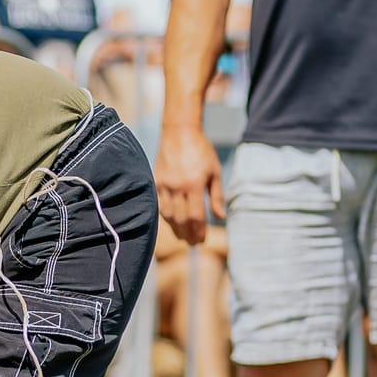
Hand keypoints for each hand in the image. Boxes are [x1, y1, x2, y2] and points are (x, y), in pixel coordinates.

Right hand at [156, 121, 222, 245]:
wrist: (179, 133)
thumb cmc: (201, 151)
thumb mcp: (214, 172)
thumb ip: (216, 196)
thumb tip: (220, 217)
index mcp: (193, 185)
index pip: (195, 216)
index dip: (199, 231)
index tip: (201, 240)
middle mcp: (177, 187)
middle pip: (181, 219)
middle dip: (187, 234)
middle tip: (193, 243)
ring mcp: (164, 185)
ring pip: (168, 215)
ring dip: (176, 228)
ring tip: (183, 236)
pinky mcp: (156, 182)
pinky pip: (160, 205)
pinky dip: (167, 217)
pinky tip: (173, 222)